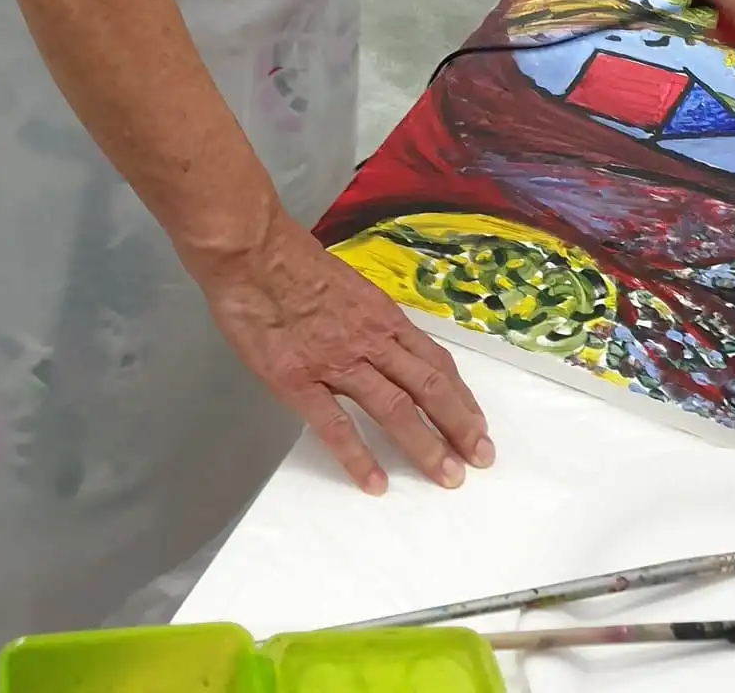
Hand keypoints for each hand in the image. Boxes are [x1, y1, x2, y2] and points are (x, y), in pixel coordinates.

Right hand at [201, 213, 494, 495]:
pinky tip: (374, 483)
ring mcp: (336, 361)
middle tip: (481, 459)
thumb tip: (384, 346)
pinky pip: (334, 424)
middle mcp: (371, 340)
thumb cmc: (294, 262)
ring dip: (424, 445)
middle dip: (459, 426)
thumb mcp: (349, 286)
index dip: (461, 396)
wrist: (253, 251)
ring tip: (447, 477)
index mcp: (383, 317)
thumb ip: (368, 320)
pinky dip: (357, 456)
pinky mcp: (298, 380)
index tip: (477, 424)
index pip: (435, 362)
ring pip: (394, 408)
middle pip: (428, 387)